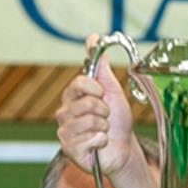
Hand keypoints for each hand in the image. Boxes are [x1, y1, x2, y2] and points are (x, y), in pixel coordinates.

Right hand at [56, 33, 137, 177]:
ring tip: (103, 130)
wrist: (122, 149)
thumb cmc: (117, 121)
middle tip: (106, 117)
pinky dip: (99, 141)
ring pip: (87, 121)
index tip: (103, 94)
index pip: (79, 82)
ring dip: (103, 127)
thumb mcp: (113, 91)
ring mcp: (65, 130)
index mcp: (74, 96)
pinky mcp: (68, 148)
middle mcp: (65, 111)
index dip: (95, 88)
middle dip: (103, 110)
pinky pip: (88, 138)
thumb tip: (93, 38)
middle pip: (85, 103)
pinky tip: (98, 144)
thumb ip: (101, 68)